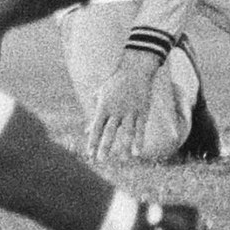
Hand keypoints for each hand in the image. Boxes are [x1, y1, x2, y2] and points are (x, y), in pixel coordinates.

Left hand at [82, 47, 174, 163]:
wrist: (134, 70)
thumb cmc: (115, 85)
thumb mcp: (101, 97)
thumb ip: (95, 115)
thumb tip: (86, 130)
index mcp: (104, 107)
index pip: (96, 127)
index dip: (93, 141)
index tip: (89, 155)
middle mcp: (116, 110)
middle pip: (110, 130)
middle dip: (105, 145)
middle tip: (100, 160)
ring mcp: (130, 111)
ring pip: (128, 131)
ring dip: (126, 146)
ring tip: (125, 160)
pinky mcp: (142, 111)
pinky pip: (141, 128)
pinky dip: (139, 140)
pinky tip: (138, 152)